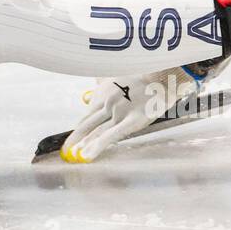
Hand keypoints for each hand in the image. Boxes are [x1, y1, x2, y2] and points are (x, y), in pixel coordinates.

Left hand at [59, 68, 196, 162]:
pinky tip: (88, 155)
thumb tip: (96, 82)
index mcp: (104, 93)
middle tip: (66, 150)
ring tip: (73, 156)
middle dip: (76, 139)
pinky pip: (112, 135)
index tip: (74, 137)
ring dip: (84, 144)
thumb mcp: (121, 75)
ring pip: (97, 131)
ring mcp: (119, 111)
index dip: (80, 128)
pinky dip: (97, 146)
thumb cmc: (146, 76)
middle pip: (88, 124)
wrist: (164, 73)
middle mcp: (108, 102)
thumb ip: (107, 82)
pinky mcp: (132, 120)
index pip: (88, 115)